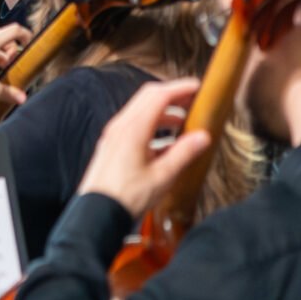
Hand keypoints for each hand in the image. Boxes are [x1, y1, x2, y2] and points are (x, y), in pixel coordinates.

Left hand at [76, 78, 210, 218]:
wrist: (97, 213)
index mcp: (133, 129)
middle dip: (172, 94)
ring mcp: (114, 135)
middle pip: (147, 98)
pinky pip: (134, 126)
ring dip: (162, 111)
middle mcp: (120, 126)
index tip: (198, 86)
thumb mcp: (162, 176)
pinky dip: (152, 125)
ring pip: (140, 111)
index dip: (180, 88)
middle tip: (193, 98)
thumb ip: (183, 153)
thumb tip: (203, 136)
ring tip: (184, 120)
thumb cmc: (127, 197)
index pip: (158, 96)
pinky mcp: (112, 145)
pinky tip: (166, 141)